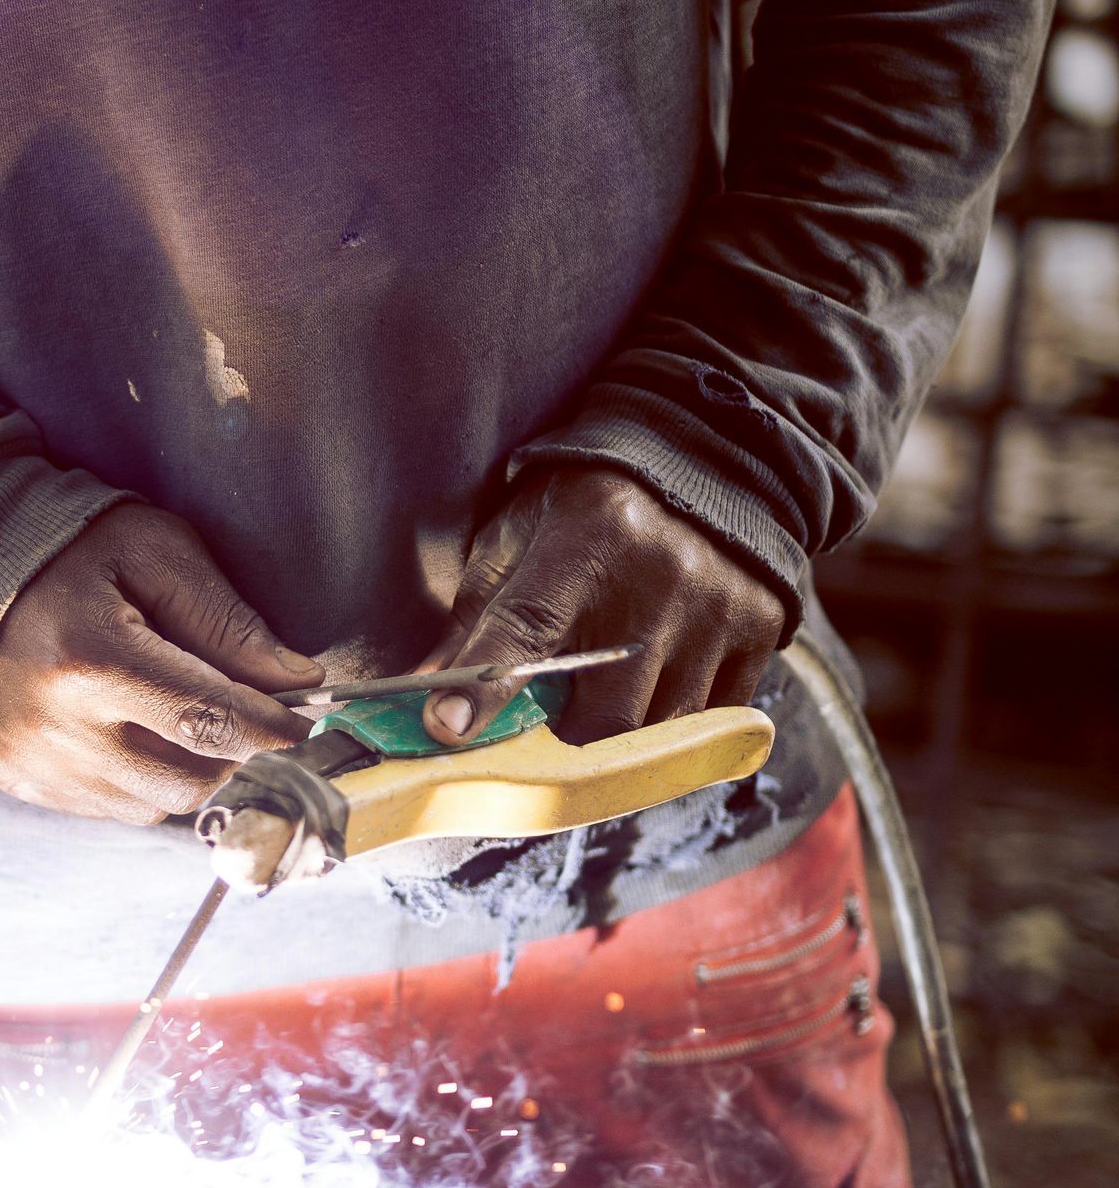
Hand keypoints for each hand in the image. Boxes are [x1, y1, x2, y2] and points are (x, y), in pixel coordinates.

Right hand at [0, 506, 322, 821]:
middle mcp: (54, 724)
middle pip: (186, 781)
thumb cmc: (71, 550)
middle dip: (228, 753)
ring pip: (151, 805)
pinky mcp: (11, 777)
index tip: (302, 724)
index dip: (269, 730)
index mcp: (91, 657)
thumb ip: (226, 620)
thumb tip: (297, 681)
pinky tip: (124, 727)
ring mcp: (28, 760)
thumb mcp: (155, 552)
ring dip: (183, 769)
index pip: (208, 719)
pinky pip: (106, 808)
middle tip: (233, 713)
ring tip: (170, 713)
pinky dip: (136, 779)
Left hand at [419, 467, 783, 748]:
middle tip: (555, 709)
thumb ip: (477, 617)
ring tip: (611, 684)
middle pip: (603, 712)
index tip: (447, 727)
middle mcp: (658, 574)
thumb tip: (427, 695)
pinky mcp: (760, 626)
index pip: (527, 625)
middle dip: (568, 729)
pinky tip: (663, 673)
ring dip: (625, 727)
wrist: (705, 458)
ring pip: (660, 728)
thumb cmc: (589, 505)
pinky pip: (714, 717)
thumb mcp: (522, 535)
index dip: (486, 684)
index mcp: (585, 537)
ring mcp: (717, 604)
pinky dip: (680, 717)